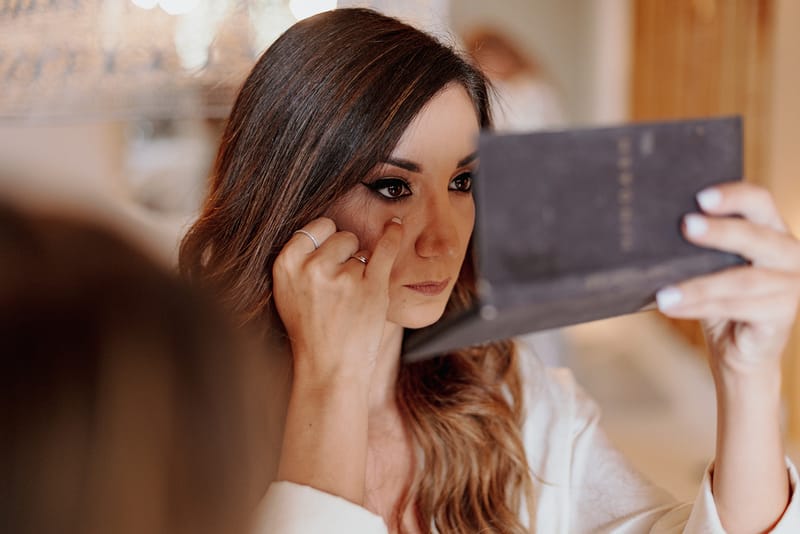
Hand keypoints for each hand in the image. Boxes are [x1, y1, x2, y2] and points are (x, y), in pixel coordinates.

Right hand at [272, 217, 401, 386]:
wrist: (329, 370)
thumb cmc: (312, 331)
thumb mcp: (288, 292)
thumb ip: (300, 260)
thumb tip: (324, 226)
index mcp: (286, 264)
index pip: (316, 227)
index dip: (327, 241)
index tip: (330, 259)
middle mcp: (312, 267)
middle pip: (341, 236)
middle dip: (345, 255)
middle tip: (339, 291)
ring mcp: (343, 276)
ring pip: (361, 250)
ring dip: (361, 269)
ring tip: (350, 300)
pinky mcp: (371, 287)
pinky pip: (385, 249)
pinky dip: (393, 235)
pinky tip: (396, 226)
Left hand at [656, 182, 799, 377]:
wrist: (738, 350)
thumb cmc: (719, 298)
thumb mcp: (709, 266)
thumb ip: (697, 246)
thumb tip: (653, 227)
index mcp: (772, 230)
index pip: (759, 201)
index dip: (733, 196)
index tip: (700, 197)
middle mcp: (789, 253)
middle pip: (755, 236)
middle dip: (719, 231)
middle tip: (686, 225)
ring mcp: (791, 286)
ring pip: (740, 281)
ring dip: (697, 285)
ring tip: (663, 292)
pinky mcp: (781, 316)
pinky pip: (736, 308)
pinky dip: (699, 307)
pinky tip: (670, 307)